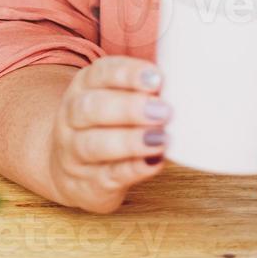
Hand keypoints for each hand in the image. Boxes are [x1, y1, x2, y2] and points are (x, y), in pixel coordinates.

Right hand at [47, 56, 170, 213]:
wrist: (70, 170)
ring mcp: (74, 153)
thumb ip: (144, 90)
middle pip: (91, 108)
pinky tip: (152, 163)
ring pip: (93, 145)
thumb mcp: (115, 98)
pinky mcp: (86, 184)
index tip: (157, 78)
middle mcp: (72, 118)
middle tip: (163, 111)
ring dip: (130, 141)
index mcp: (84, 87)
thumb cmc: (106, 125)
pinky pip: (106, 176)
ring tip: (160, 139)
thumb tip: (186, 82)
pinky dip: (131, 169)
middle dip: (129, 108)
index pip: (100, 73)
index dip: (128, 74)